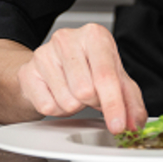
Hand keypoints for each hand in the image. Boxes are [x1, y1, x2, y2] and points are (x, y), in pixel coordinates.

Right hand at [16, 23, 147, 133]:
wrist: (51, 66)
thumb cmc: (86, 69)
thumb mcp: (115, 78)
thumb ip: (130, 101)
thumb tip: (134, 123)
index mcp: (94, 35)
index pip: (106, 76)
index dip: (114, 105)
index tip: (118, 126)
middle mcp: (68, 39)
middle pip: (86, 91)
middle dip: (92, 102)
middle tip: (91, 95)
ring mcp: (44, 54)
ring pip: (67, 102)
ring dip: (75, 106)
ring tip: (73, 92)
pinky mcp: (28, 72)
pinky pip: (48, 107)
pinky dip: (58, 109)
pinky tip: (58, 95)